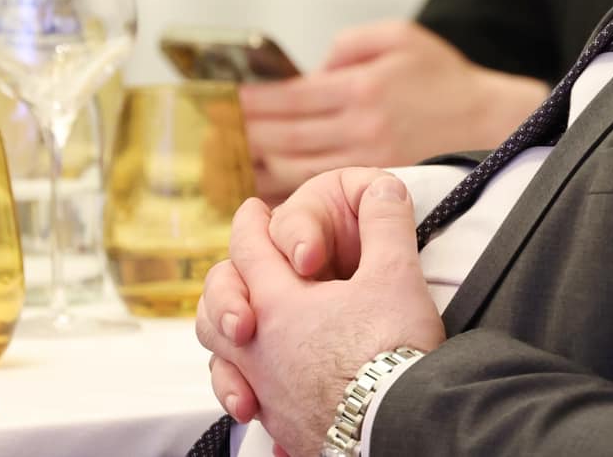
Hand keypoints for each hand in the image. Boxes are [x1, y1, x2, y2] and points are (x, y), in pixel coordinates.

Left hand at [197, 177, 444, 455]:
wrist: (393, 426)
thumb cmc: (391, 349)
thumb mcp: (396, 273)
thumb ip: (387, 223)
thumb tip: (386, 187)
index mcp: (280, 303)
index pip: (249, 248)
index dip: (250, 223)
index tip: (251, 211)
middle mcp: (259, 348)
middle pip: (216, 306)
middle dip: (226, 281)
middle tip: (240, 269)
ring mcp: (266, 391)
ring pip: (222, 359)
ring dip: (226, 340)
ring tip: (240, 332)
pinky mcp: (281, 425)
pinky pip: (251, 401)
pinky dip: (251, 389)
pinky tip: (267, 396)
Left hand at [238, 20, 545, 198]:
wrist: (492, 122)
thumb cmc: (445, 79)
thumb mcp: (400, 39)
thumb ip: (350, 45)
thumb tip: (313, 67)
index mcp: (359, 89)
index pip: (287, 98)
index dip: (248, 101)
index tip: (220, 99)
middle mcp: (357, 129)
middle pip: (280, 137)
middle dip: (238, 133)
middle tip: (207, 131)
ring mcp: (364, 163)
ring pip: (290, 170)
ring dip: (251, 166)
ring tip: (223, 161)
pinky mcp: (371, 185)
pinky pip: (317, 192)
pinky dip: (283, 192)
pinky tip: (262, 189)